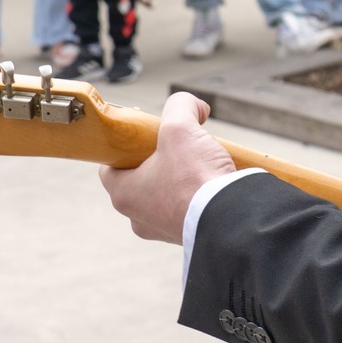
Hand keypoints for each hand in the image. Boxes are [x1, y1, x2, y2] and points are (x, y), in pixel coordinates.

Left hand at [99, 92, 235, 244]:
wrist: (230, 217)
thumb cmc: (195, 177)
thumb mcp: (181, 127)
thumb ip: (180, 106)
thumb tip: (194, 106)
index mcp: (123, 194)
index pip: (111, 165)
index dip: (128, 146)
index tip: (148, 137)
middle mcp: (138, 217)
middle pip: (142, 179)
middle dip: (161, 161)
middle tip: (181, 147)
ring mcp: (163, 229)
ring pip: (166, 195)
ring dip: (181, 179)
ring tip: (203, 165)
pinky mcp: (187, 236)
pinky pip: (188, 209)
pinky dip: (199, 195)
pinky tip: (214, 182)